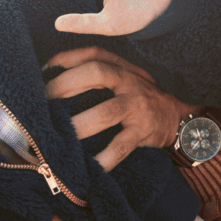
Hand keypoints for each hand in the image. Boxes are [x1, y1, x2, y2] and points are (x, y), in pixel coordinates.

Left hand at [43, 46, 196, 170]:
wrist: (178, 117)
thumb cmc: (138, 96)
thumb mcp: (122, 77)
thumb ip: (96, 74)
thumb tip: (50, 78)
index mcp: (120, 66)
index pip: (91, 53)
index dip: (65, 60)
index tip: (42, 72)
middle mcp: (129, 81)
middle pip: (96, 72)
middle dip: (65, 84)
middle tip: (44, 102)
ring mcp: (137, 105)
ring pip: (107, 111)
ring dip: (80, 124)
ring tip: (60, 136)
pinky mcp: (143, 130)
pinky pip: (122, 145)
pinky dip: (105, 157)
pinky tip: (90, 166)